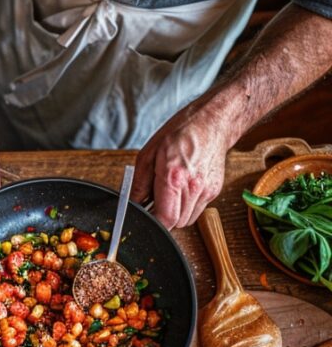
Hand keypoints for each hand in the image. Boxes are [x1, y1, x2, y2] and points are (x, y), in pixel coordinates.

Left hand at [132, 103, 233, 229]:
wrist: (212, 123)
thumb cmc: (180, 134)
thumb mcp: (148, 155)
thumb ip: (138, 184)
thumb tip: (131, 203)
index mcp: (174, 177)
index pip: (166, 219)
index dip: (153, 223)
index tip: (144, 217)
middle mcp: (194, 187)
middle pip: (176, 223)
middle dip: (162, 218)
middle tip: (153, 204)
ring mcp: (207, 191)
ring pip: (187, 220)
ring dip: (174, 214)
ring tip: (168, 194)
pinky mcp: (215, 191)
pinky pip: (196, 211)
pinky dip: (186, 207)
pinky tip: (181, 190)